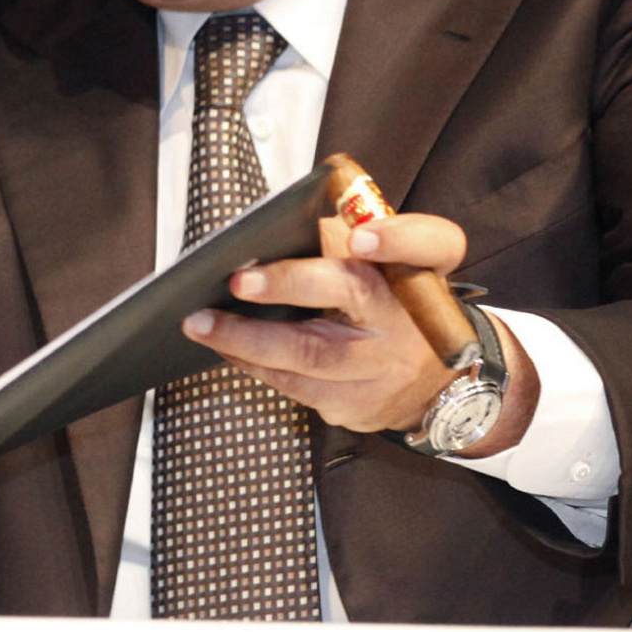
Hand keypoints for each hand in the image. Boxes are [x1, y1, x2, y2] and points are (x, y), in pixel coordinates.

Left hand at [183, 213, 535, 451]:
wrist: (433, 382)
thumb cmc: (388, 302)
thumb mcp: (383, 263)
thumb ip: (340, 238)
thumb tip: (265, 228)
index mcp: (419, 268)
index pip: (430, 243)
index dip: (398, 238)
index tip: (360, 237)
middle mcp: (409, 317)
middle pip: (354, 293)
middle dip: (290, 284)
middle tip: (238, 281)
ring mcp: (384, 366)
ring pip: (311, 354)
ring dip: (247, 338)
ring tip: (199, 321)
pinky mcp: (359, 403)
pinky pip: (295, 385)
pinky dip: (251, 362)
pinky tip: (219, 345)